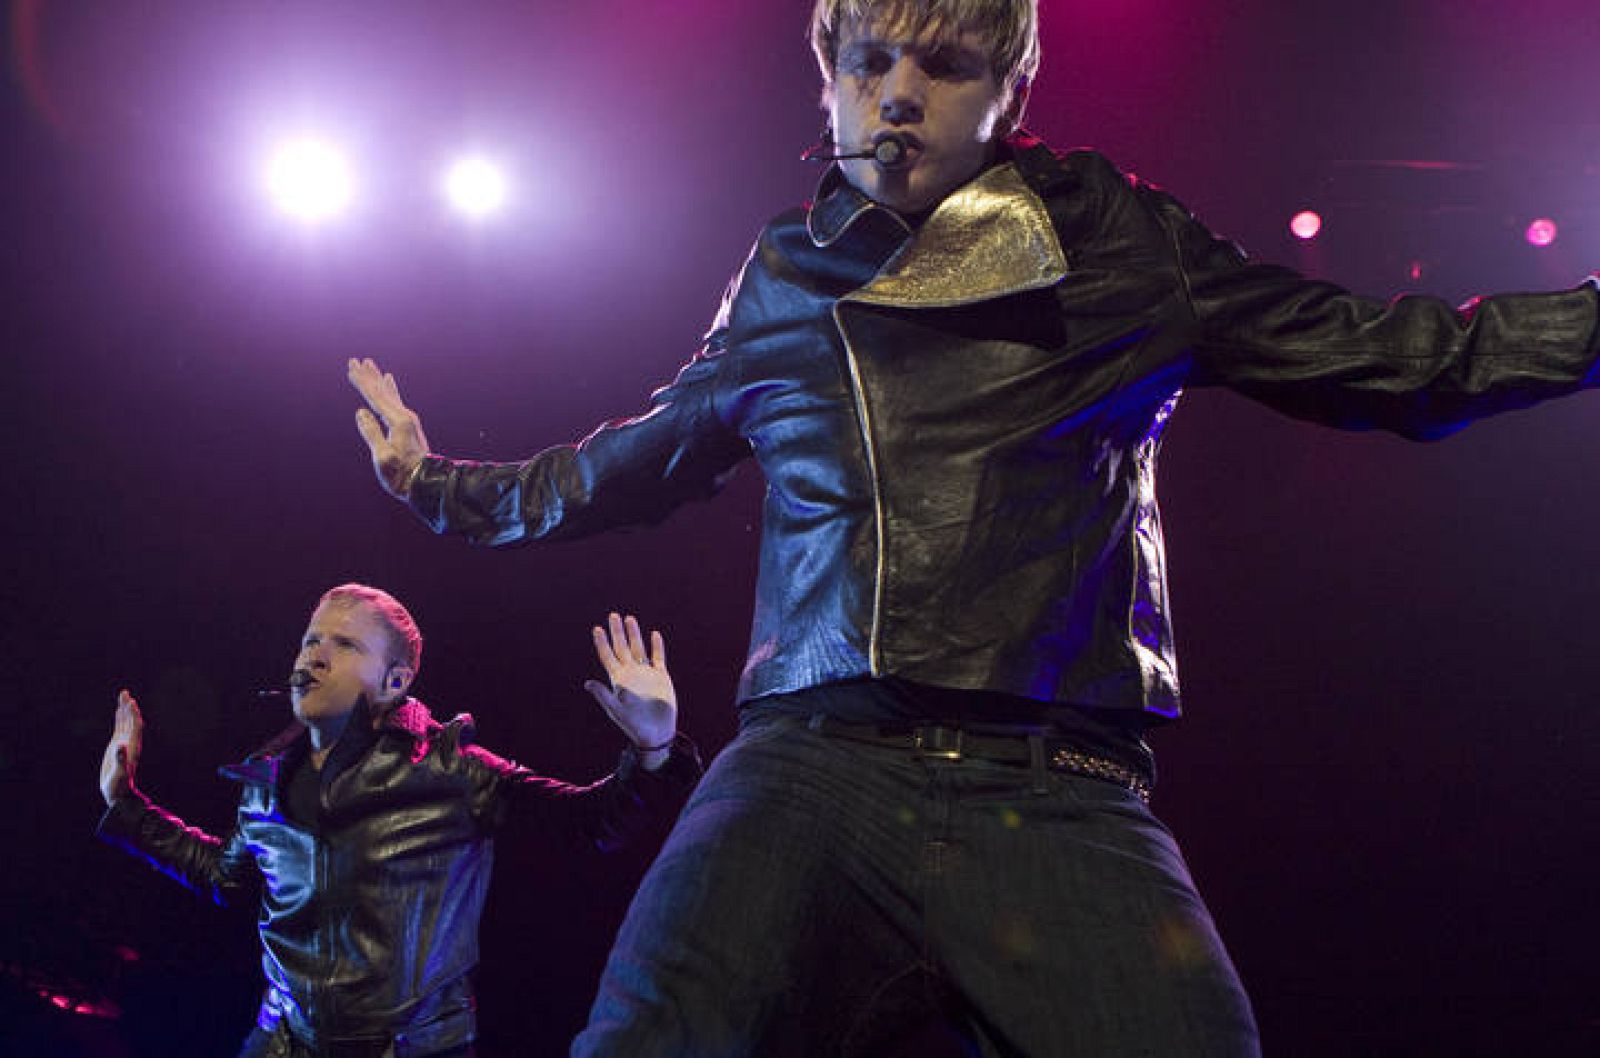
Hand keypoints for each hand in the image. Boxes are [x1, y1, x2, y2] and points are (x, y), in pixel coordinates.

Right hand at [99, 690, 143, 806]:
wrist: (118, 793)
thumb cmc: (119, 786)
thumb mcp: (119, 774)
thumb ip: (121, 760)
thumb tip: (120, 746)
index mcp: (132, 747)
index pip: (135, 727)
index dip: (133, 715)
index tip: (131, 702)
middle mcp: (130, 743)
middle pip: (131, 721)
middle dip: (128, 707)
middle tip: (124, 693)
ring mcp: (124, 743)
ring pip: (125, 722)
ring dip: (124, 709)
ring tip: (123, 695)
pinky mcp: (116, 746)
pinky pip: (119, 728)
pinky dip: (119, 718)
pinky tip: (118, 710)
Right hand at [348, 357, 430, 498]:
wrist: (426, 484)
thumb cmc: (402, 475)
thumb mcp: (382, 457)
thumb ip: (371, 433)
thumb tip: (360, 412)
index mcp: (398, 422)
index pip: (375, 397)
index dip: (362, 382)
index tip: (351, 367)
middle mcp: (405, 416)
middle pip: (381, 391)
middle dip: (367, 376)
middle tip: (355, 360)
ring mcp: (408, 420)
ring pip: (388, 393)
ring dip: (377, 380)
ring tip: (370, 365)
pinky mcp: (408, 426)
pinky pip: (395, 400)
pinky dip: (389, 389)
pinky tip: (389, 381)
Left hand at [584, 613, 677, 770]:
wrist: (655, 734)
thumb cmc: (633, 725)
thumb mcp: (616, 710)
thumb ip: (603, 696)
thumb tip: (587, 683)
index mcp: (618, 680)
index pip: (608, 657)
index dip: (602, 643)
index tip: (597, 629)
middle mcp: (631, 674)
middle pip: (622, 648)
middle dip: (617, 632)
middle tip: (613, 615)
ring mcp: (646, 674)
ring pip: (638, 649)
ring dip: (634, 634)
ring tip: (629, 618)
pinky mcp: (661, 677)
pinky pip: (658, 658)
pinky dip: (656, 646)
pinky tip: (654, 634)